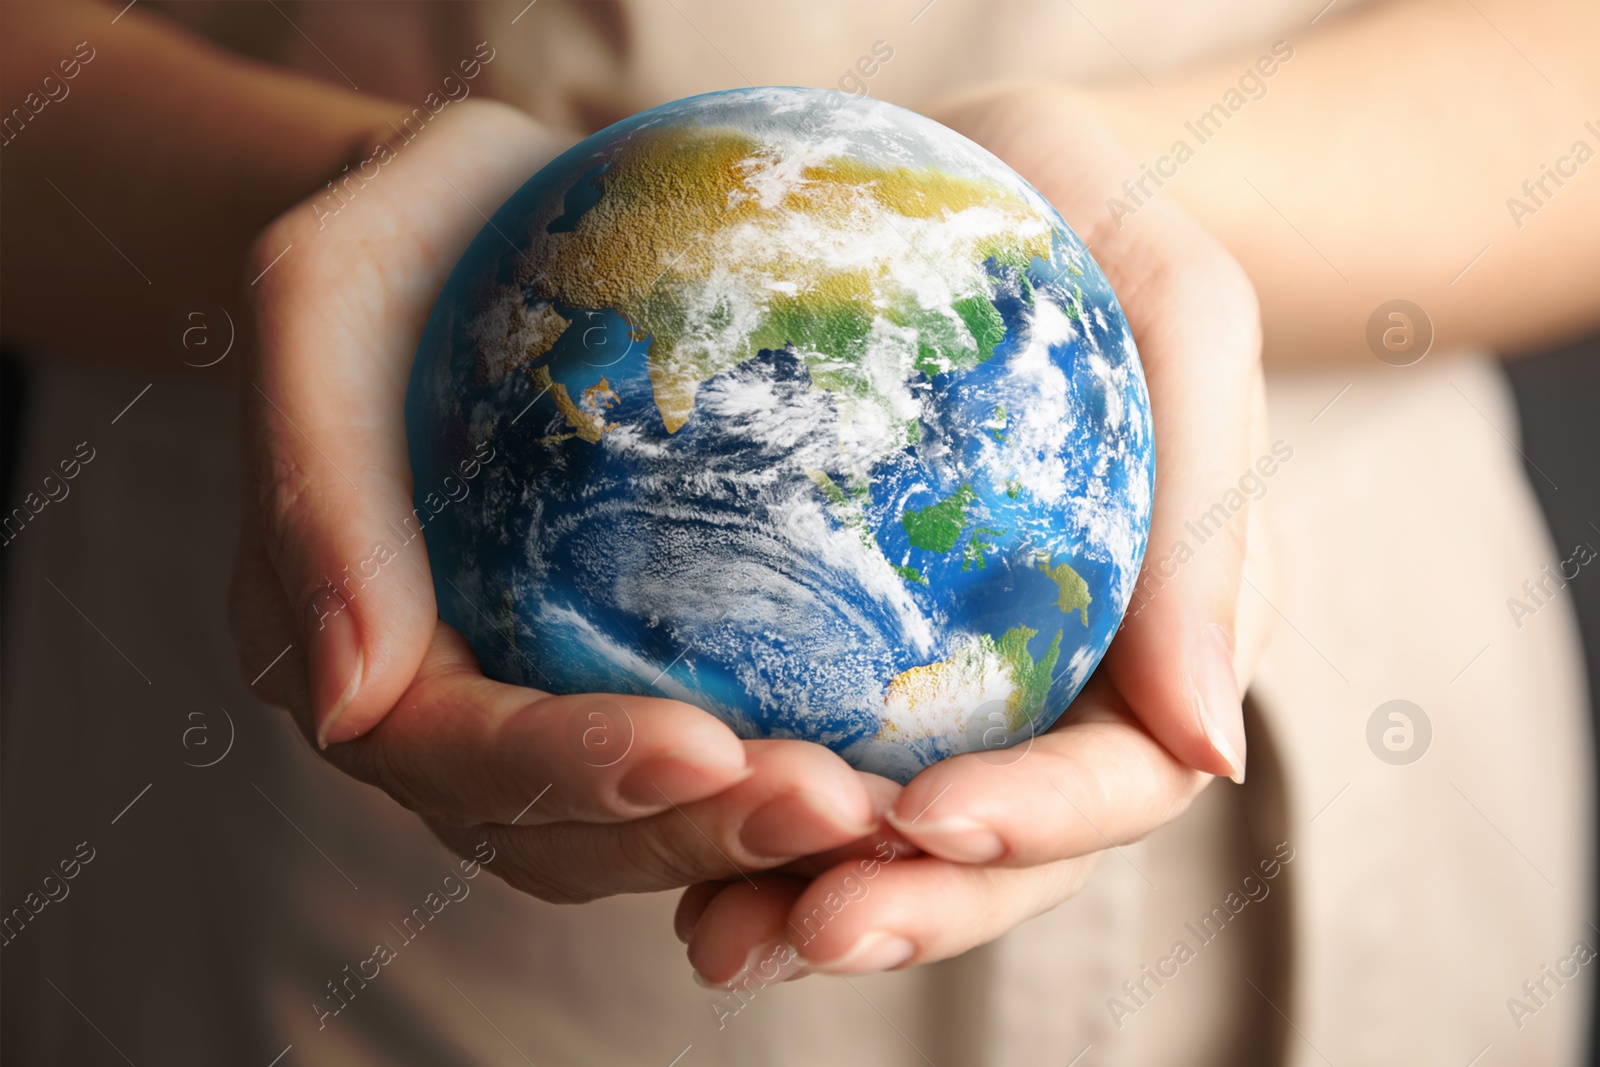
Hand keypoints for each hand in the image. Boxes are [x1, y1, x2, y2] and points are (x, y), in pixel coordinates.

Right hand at [228, 101, 879, 900]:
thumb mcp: (327, 294)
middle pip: (554, 829)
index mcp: (340, 641)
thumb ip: (315, 479)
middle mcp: (431, 703)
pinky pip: (699, 759)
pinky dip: (777, 778)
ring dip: (752, 836)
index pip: (449, 752)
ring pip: (631, 828)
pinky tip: (892, 764)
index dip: (570, 771)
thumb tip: (348, 702)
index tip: (707, 748)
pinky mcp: (617, 669)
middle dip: (692, 833)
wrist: (499, 207)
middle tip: (838, 807)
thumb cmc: (411, 230)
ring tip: (881, 810)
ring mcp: (530, 698)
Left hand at [679, 82, 1274, 981]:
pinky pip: (819, 752)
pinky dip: (753, 818)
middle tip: (805, 928)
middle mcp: (1067, 684)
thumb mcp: (1184, 314)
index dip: (1035, 822)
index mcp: (1167, 634)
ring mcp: (965, 679)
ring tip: (719, 940)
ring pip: (907, 838)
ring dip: (820, 899)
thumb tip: (1208, 753)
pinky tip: (673, 845)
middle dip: (919, 907)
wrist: (985, 172)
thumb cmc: (1096, 221)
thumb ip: (1212, 515)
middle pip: (1009, 850)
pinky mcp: (865, 652)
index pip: (1122, 777)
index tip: (925, 818)